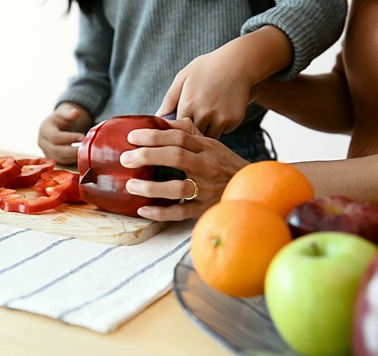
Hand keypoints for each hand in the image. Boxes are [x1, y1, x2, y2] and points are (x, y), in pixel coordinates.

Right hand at [37, 102, 91, 164]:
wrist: (55, 126)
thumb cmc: (60, 119)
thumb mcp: (64, 113)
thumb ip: (69, 113)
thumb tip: (76, 112)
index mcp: (44, 129)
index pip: (55, 137)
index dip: (69, 138)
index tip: (82, 136)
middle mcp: (42, 142)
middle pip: (56, 150)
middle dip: (73, 150)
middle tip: (86, 147)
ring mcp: (46, 152)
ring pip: (60, 158)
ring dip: (74, 156)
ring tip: (86, 151)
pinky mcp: (52, 158)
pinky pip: (63, 162)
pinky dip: (73, 160)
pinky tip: (82, 155)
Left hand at [120, 118, 249, 220]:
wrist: (252, 188)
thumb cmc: (224, 164)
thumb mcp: (210, 144)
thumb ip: (186, 132)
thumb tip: (159, 121)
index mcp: (206, 148)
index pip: (178, 137)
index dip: (154, 135)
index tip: (132, 137)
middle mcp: (206, 166)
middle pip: (176, 157)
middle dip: (148, 156)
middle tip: (125, 159)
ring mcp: (206, 189)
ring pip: (178, 187)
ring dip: (152, 187)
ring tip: (131, 185)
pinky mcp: (204, 209)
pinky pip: (180, 212)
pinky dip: (161, 212)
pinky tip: (143, 209)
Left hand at [155, 46, 252, 138]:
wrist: (238, 62)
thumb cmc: (207, 68)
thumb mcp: (183, 78)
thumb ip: (169, 100)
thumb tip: (158, 118)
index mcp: (188, 104)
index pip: (176, 129)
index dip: (178, 127)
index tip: (180, 123)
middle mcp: (203, 113)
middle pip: (192, 135)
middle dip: (192, 131)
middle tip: (196, 118)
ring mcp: (220, 118)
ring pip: (209, 136)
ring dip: (207, 130)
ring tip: (208, 114)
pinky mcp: (234, 120)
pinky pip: (224, 131)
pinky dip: (222, 126)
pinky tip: (222, 110)